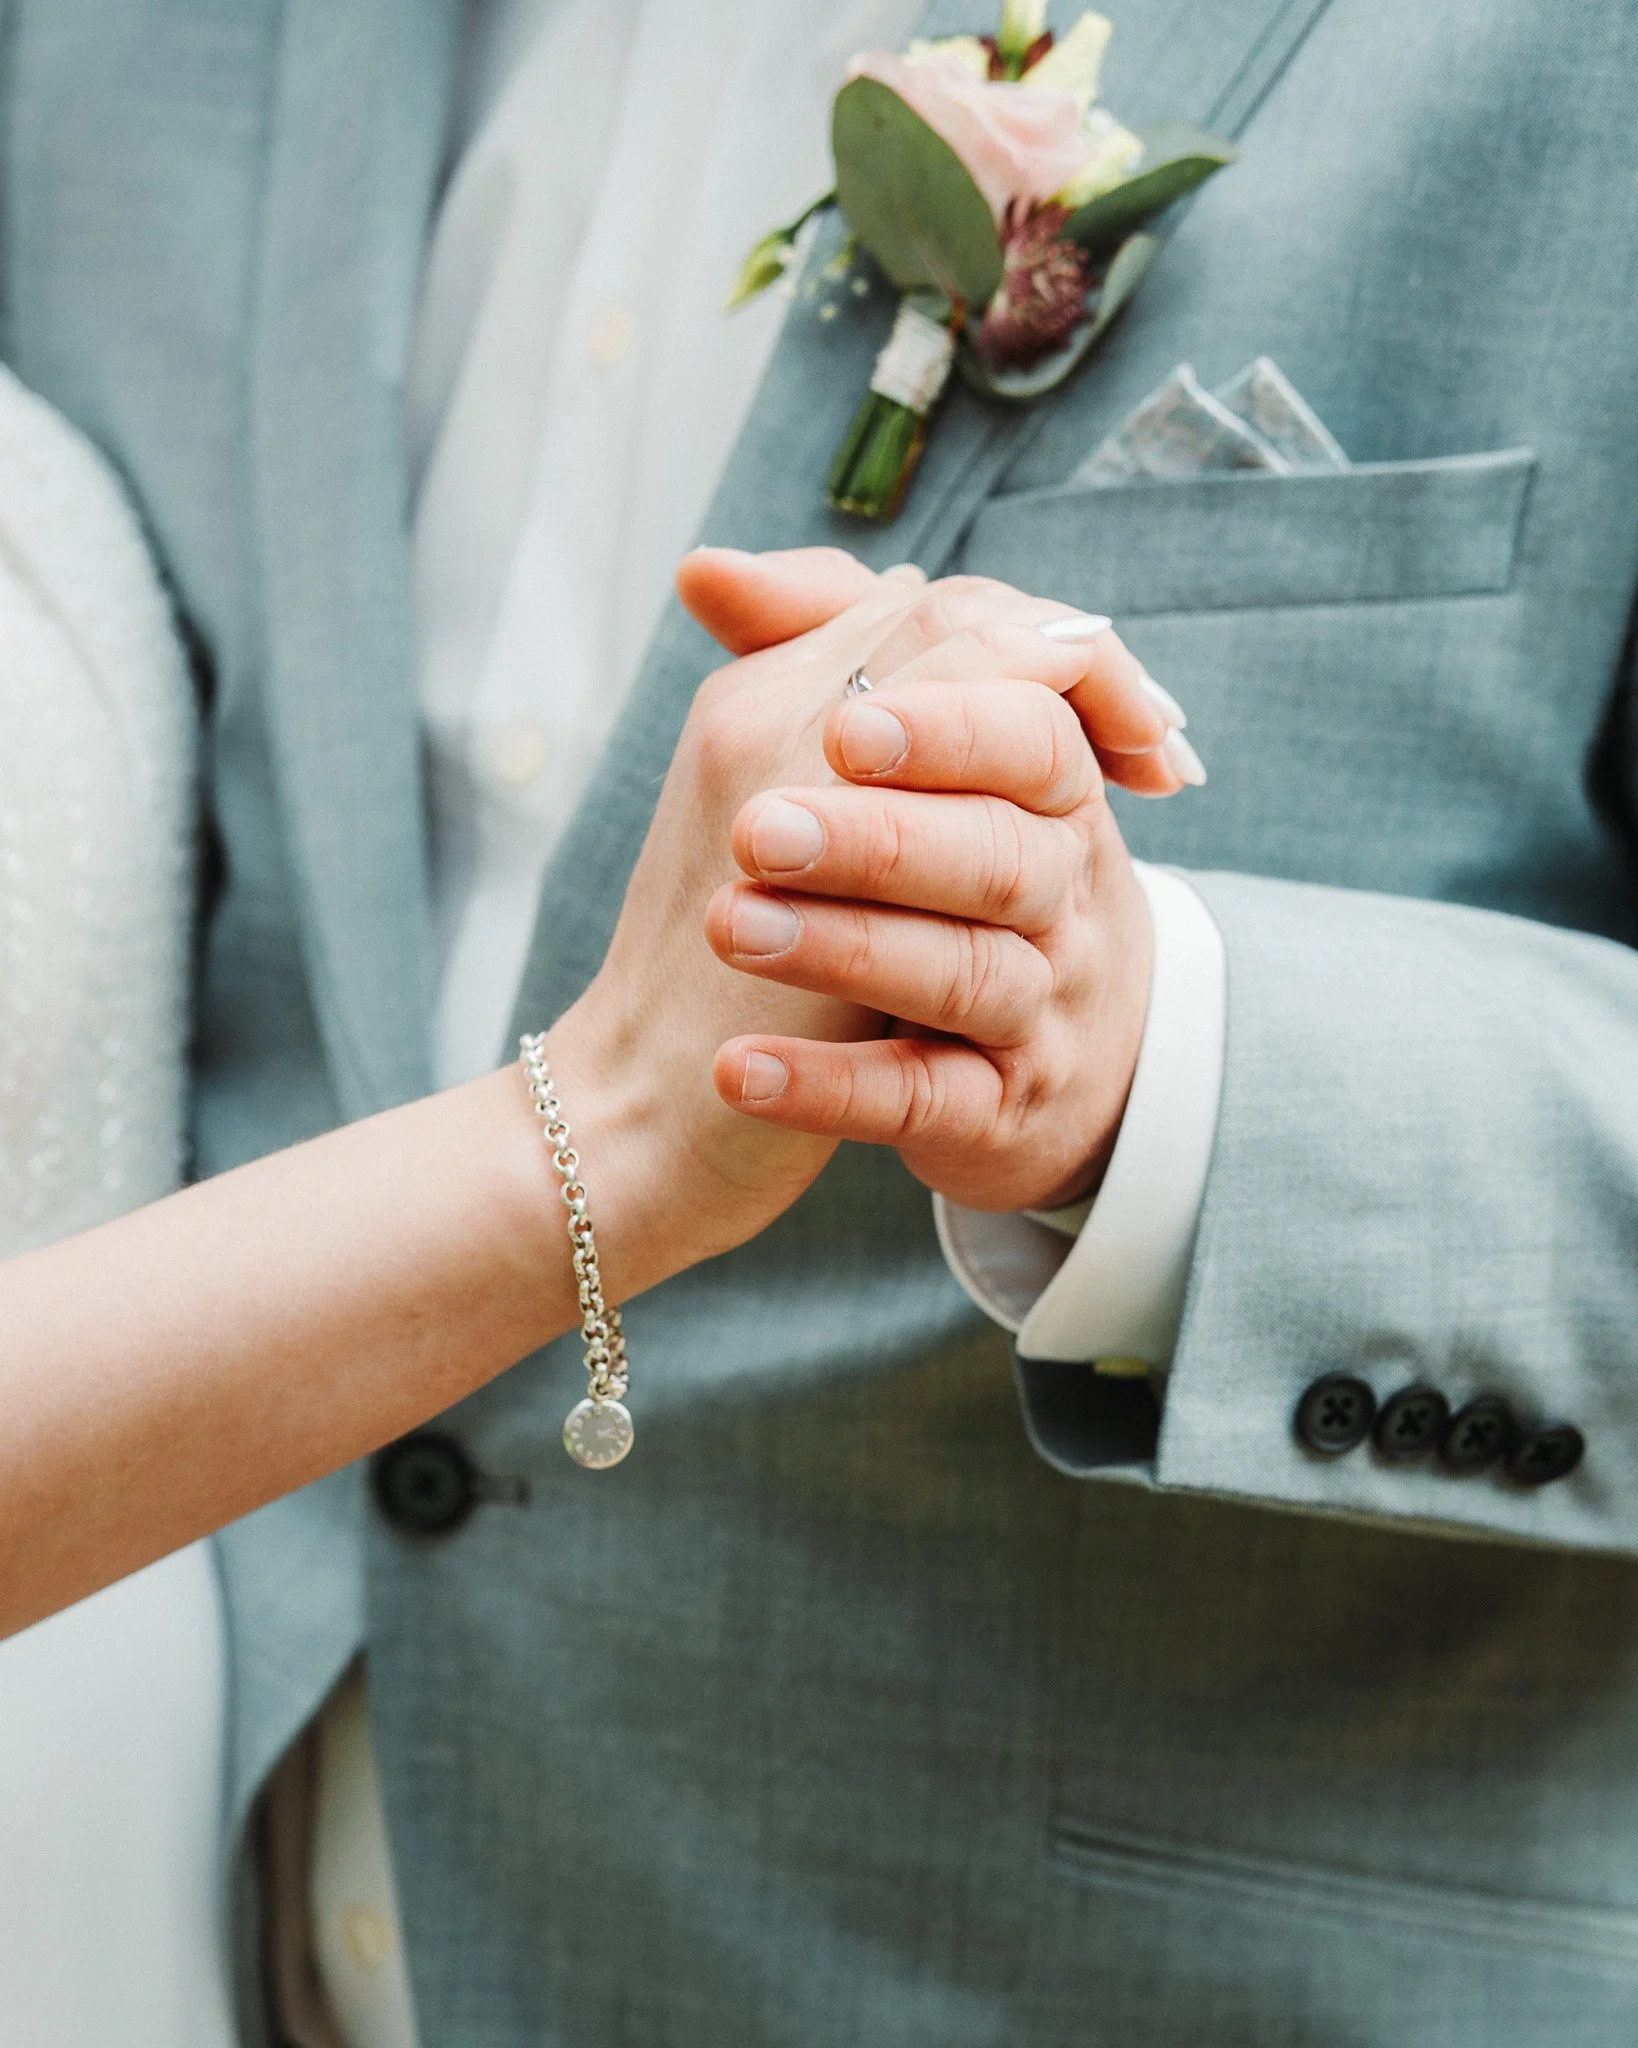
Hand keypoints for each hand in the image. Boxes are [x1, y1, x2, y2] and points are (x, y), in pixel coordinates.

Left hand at [548, 549, 1181, 1304]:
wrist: (1011, 1070)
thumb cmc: (948, 891)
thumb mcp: (916, 767)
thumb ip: (831, 651)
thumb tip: (705, 570)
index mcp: (1049, 797)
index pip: (1035, 737)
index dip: (948, 728)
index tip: (842, 729)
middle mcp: (1063, 900)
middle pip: (1000, 856)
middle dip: (880, 838)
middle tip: (758, 830)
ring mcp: (1036, 1012)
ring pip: (962, 975)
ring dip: (842, 947)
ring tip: (730, 930)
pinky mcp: (993, 1114)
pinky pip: (919, 1100)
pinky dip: (827, 1087)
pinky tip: (739, 1073)